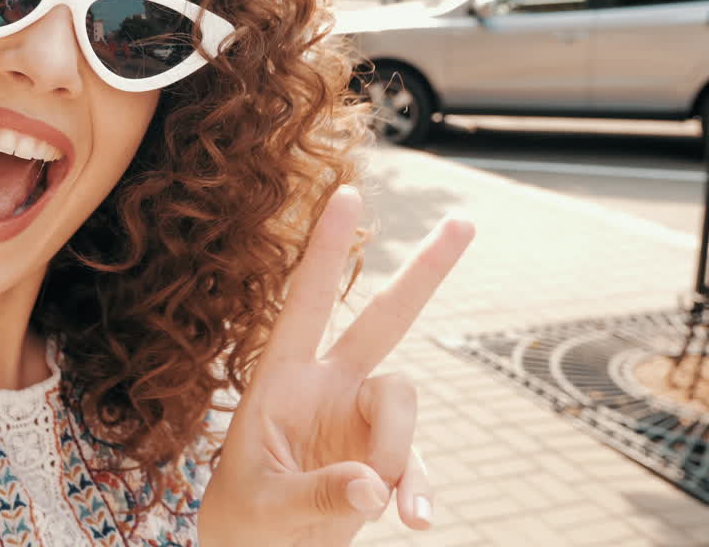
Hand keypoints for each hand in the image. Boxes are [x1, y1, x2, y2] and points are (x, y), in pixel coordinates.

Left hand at [197, 186, 473, 546]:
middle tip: (464, 221)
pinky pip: (417, 462)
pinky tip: (416, 520)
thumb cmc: (244, 522)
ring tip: (378, 504)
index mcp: (281, 378)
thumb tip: (376, 485)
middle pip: (384, 319)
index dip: (326, 249)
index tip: (348, 193)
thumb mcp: (264, 508)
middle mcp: (327, 386)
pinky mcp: (386, 457)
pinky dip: (420, 489)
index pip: (304, 302)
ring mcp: (361, 419)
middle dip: (424, 273)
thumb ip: (318, 496)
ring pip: (404, 402)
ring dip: (399, 451)